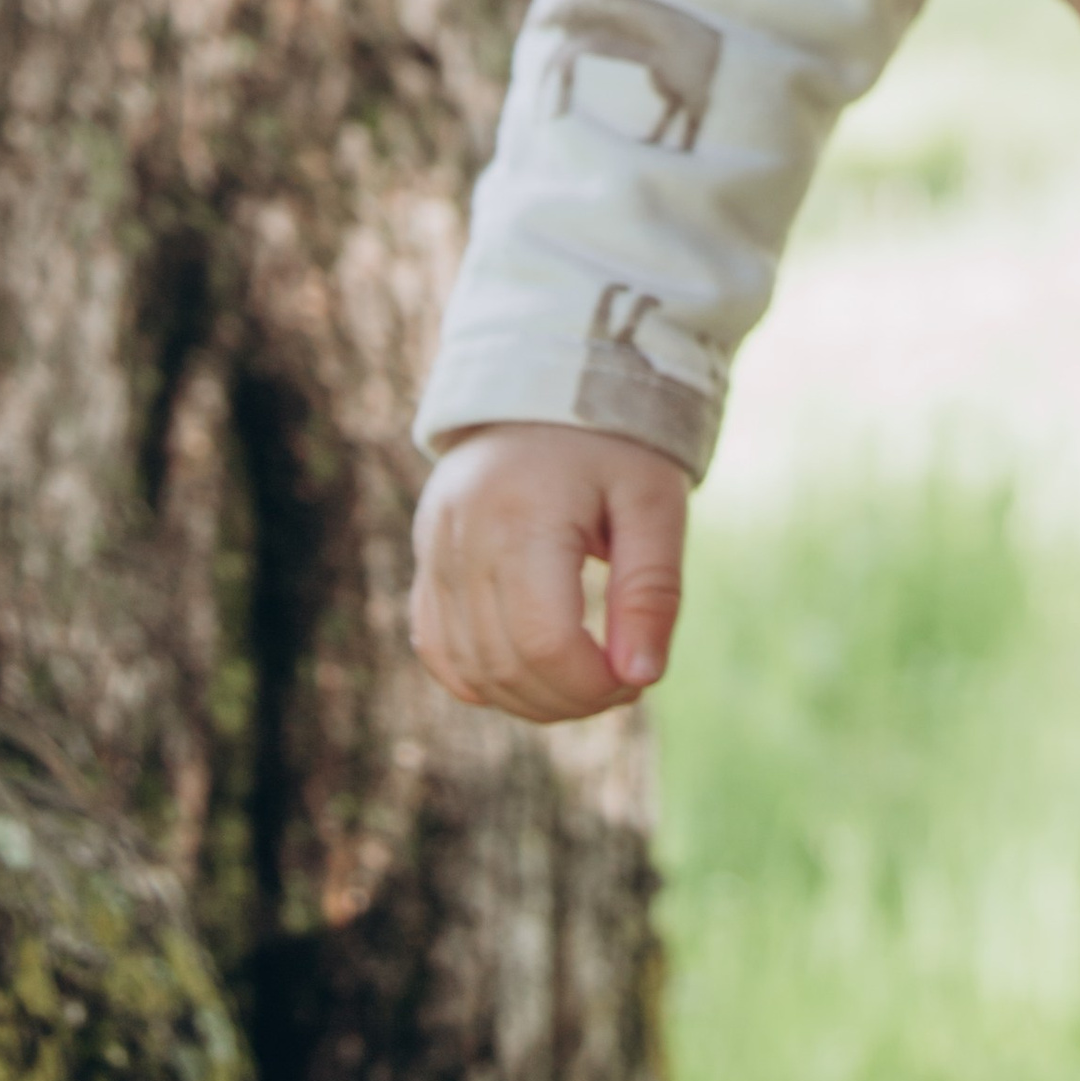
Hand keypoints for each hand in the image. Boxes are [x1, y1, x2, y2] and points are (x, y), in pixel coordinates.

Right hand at [410, 420, 689, 720]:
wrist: (548, 381)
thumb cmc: (612, 442)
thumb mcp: (653, 502)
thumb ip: (651, 590)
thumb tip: (641, 678)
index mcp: (523, 514)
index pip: (545, 642)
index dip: (593, 685)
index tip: (636, 678)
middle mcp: (463, 536)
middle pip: (505, 665)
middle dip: (570, 699)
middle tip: (621, 680)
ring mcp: (434, 549)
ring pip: (468, 670)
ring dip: (530, 698)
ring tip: (583, 677)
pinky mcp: (426, 559)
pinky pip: (437, 649)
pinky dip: (483, 679)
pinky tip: (531, 673)